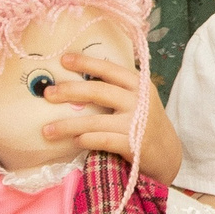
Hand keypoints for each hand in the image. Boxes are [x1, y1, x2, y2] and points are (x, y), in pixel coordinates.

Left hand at [38, 51, 180, 181]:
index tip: (63, 60)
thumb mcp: (139, 99)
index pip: (109, 69)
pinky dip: (84, 140)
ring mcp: (136, 123)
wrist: (167, 153)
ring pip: (94, 121)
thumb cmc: (145, 123)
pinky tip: (74, 141)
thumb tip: (78, 81)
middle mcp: (139, 101)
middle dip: (70, 91)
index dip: (86, 63)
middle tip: (48, 94)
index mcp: (139, 85)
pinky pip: (101, 140)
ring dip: (67, 125)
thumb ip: (118, 89)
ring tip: (47, 130)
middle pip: (98, 91)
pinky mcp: (133, 145)